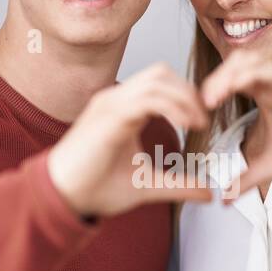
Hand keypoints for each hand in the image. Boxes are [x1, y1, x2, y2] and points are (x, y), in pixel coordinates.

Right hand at [47, 63, 212, 217]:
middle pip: (161, 73)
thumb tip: (208, 192)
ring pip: (157, 80)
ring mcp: (110, 104)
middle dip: (189, 91)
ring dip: (184, 98)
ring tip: (198, 122)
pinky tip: (185, 125)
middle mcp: (116, 100)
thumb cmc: (95, 187)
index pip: (160, 83)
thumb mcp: (148, 185)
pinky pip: (147, 99)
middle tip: (204, 118)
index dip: (186, 95)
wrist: (62, 197)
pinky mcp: (108, 116)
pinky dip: (172, 107)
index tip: (202, 121)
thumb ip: (179, 185)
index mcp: (123, 108)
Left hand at [200, 48, 271, 197]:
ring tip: (211, 97)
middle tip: (200, 104)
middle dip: (213, 80)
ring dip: (225, 75)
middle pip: (233, 65)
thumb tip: (224, 201)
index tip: (196, 112)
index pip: (229, 79)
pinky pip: (268, 69)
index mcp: (263, 93)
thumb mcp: (270, 166)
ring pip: (247, 61)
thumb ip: (246, 180)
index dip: (210, 90)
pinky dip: (247, 75)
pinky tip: (232, 89)